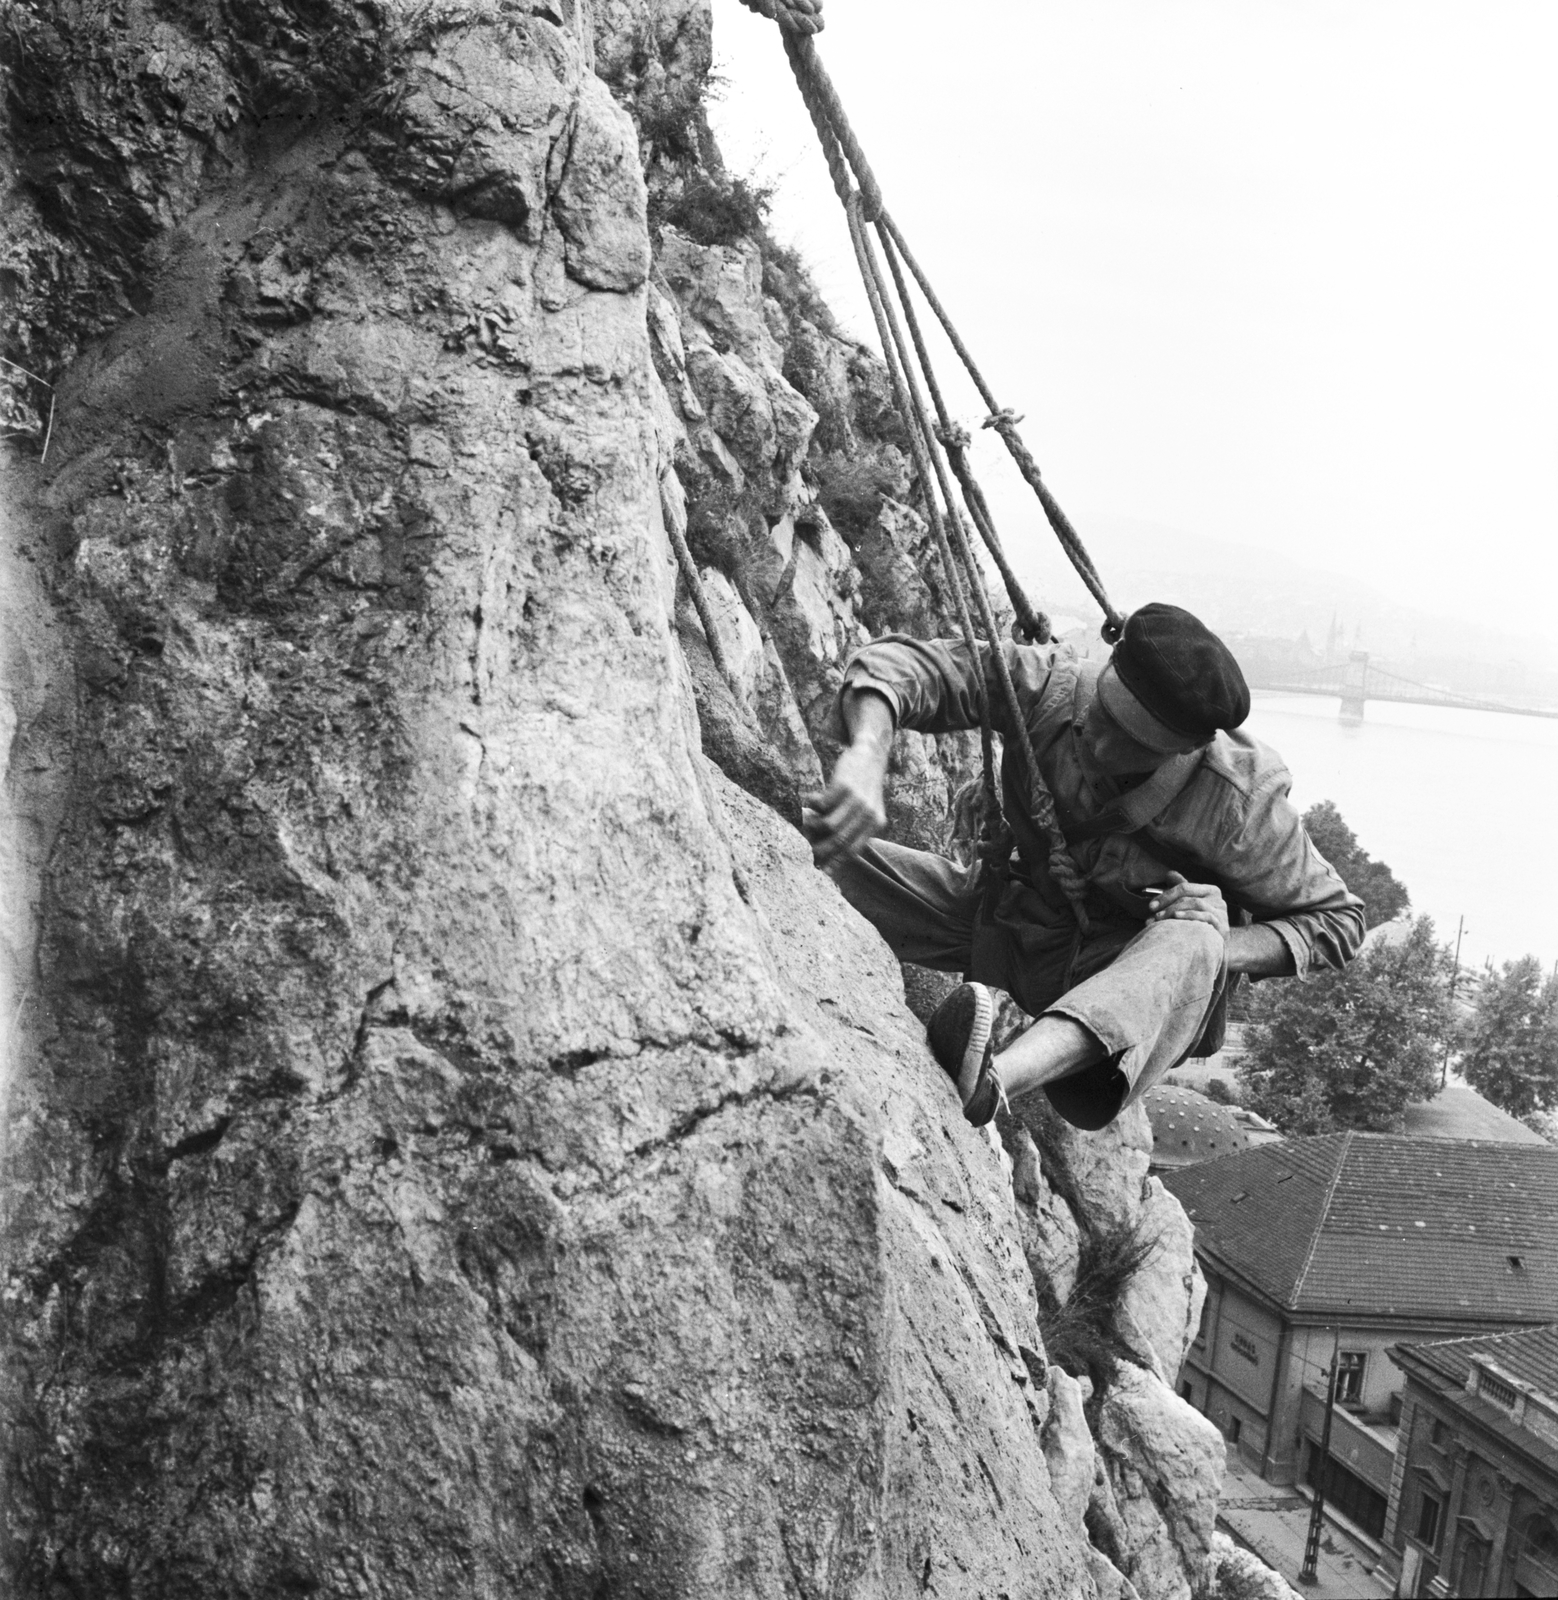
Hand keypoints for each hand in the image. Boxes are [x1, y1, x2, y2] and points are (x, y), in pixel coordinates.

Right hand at [802, 738, 887, 872]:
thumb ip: (854, 827)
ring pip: (830, 825)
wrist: (870, 755)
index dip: (834, 861)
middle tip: (805, 851)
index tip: (819, 868)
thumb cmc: (863, 786)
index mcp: (875, 824)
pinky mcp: (845, 786)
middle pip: (841, 841)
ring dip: (812, 826)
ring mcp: (858, 800)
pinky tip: (809, 799)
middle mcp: (869, 814)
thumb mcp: (867, 808)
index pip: (853, 850)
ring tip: (804, 821)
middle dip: (820, 850)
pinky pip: (823, 805)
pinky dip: (812, 804)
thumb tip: (829, 849)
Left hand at [1147, 871, 1229, 941]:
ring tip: (1161, 919)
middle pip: (1189, 897)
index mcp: (1210, 890)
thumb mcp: (1189, 905)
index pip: (1185, 887)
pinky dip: (1189, 916)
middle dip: (1168, 905)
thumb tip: (1169, 874)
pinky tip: (1177, 919)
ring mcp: (1222, 913)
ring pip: (1196, 904)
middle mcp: (1218, 900)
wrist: (1213, 946)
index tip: (1151, 906)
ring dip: (1175, 911)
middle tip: (1154, 915)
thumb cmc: (1197, 923)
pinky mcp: (1223, 926)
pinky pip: (1205, 916)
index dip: (1166, 895)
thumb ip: (1180, 890)